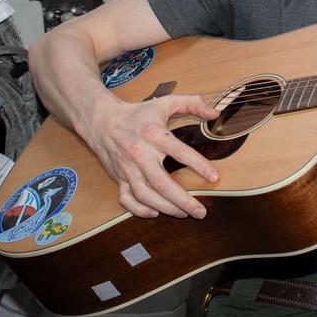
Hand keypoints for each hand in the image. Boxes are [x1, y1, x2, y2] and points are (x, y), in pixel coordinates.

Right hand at [78, 95, 220, 218]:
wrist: (100, 120)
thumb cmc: (137, 113)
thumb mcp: (165, 102)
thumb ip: (192, 103)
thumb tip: (215, 113)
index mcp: (153, 134)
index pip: (179, 151)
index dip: (198, 165)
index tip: (214, 176)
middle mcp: (139, 153)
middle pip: (161, 183)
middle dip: (183, 200)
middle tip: (201, 212)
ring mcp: (127, 168)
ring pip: (145, 195)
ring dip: (166, 208)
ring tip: (184, 214)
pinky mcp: (118, 178)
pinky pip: (127, 199)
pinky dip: (140, 210)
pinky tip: (155, 212)